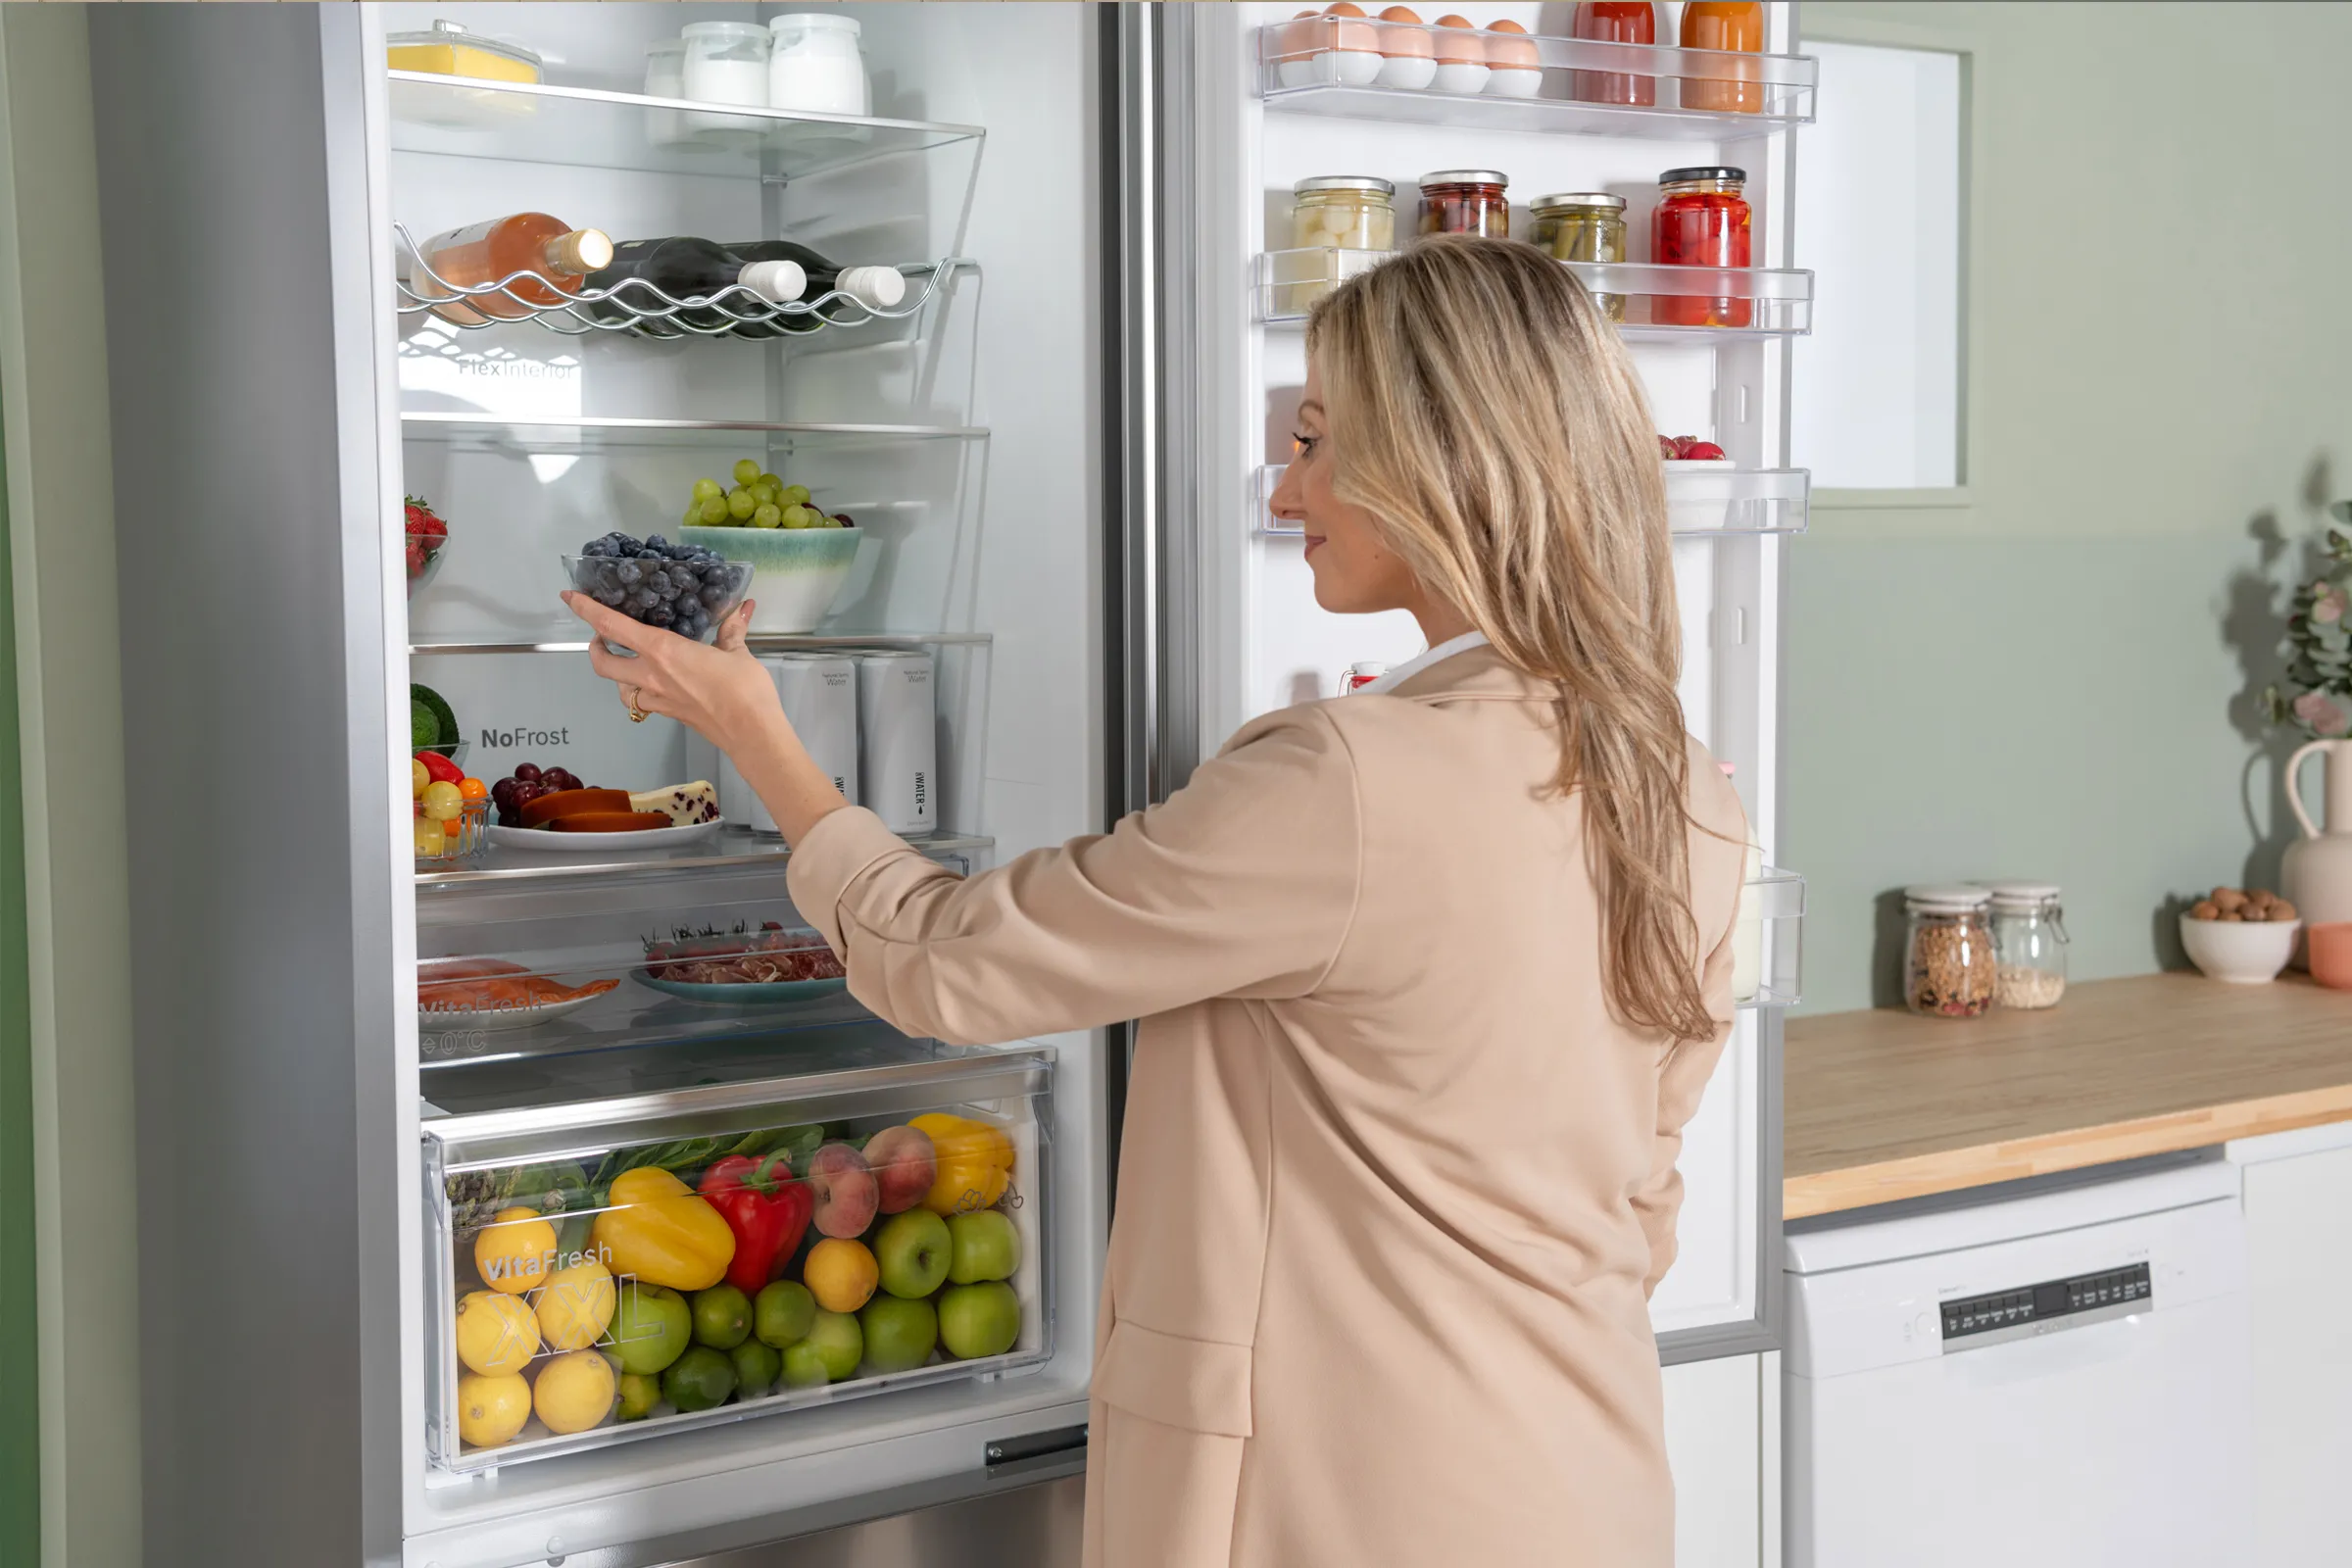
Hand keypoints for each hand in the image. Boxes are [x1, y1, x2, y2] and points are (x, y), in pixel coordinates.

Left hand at [562, 591, 783, 755]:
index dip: (586, 609)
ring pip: (619, 687)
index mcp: (662, 650)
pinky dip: (640, 690)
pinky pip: (642, 701)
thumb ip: (733, 629)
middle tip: (602, 635)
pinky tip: (657, 683)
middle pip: (602, 663)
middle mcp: (651, 674)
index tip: (570, 596)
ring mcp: (657, 699)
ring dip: (616, 673)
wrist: (751, 733)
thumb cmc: (743, 689)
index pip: (611, 625)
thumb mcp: (738, 652)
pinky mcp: (668, 714)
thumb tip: (744, 607)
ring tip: (628, 660)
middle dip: (594, 647)